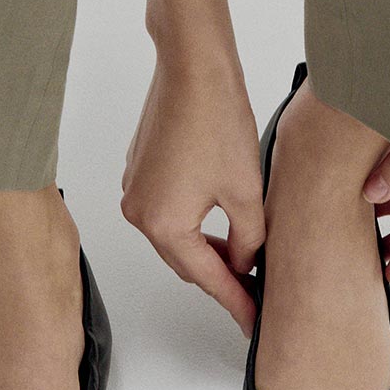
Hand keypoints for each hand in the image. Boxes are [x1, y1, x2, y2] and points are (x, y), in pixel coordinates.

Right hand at [120, 0, 264, 333]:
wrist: (193, 68)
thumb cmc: (218, 121)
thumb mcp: (247, 192)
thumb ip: (250, 240)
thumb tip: (245, 263)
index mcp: (164, 225)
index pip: (206, 279)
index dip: (235, 301)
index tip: (254, 320)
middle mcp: (139, 213)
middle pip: (186, 261)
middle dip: (221, 277)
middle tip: (254, 293)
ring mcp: (135, 191)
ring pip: (177, 237)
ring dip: (207, 249)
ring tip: (244, 259)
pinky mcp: (139, 171)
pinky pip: (167, 212)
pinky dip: (193, 223)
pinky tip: (222, 221)